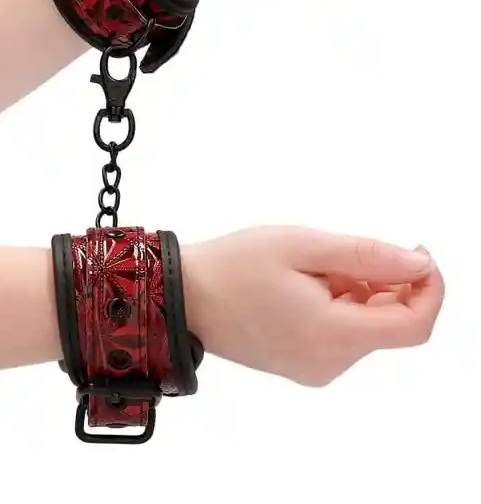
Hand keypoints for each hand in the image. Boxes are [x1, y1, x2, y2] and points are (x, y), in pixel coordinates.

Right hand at [181, 226, 443, 385]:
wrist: (183, 297)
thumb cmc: (235, 266)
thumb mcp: (304, 245)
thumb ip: (369, 255)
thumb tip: (419, 264)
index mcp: (332, 336)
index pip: (415, 324)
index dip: (431, 287)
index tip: (417, 252)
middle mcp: (330, 364)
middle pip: (392, 324)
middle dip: (386, 282)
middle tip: (344, 251)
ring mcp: (316, 369)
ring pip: (367, 326)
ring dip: (360, 290)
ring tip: (314, 266)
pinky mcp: (304, 366)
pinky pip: (344, 335)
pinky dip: (342, 304)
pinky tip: (307, 284)